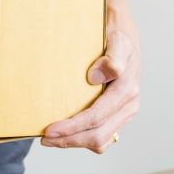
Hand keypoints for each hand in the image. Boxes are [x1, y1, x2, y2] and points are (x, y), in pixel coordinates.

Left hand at [40, 25, 140, 153]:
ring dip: (75, 142)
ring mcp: (124, 112)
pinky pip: (102, 136)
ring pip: (100, 141)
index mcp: (127, 90)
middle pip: (98, 136)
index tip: (49, 130)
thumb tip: (96, 77)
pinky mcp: (117, 114)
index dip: (72, 127)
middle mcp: (129, 105)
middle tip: (44, 138)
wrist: (124, 32)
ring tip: (52, 138)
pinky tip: (66, 133)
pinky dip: (83, 139)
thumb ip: (113, 58)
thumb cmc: (116, 34)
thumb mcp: (117, 39)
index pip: (96, 117)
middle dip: (69, 140)